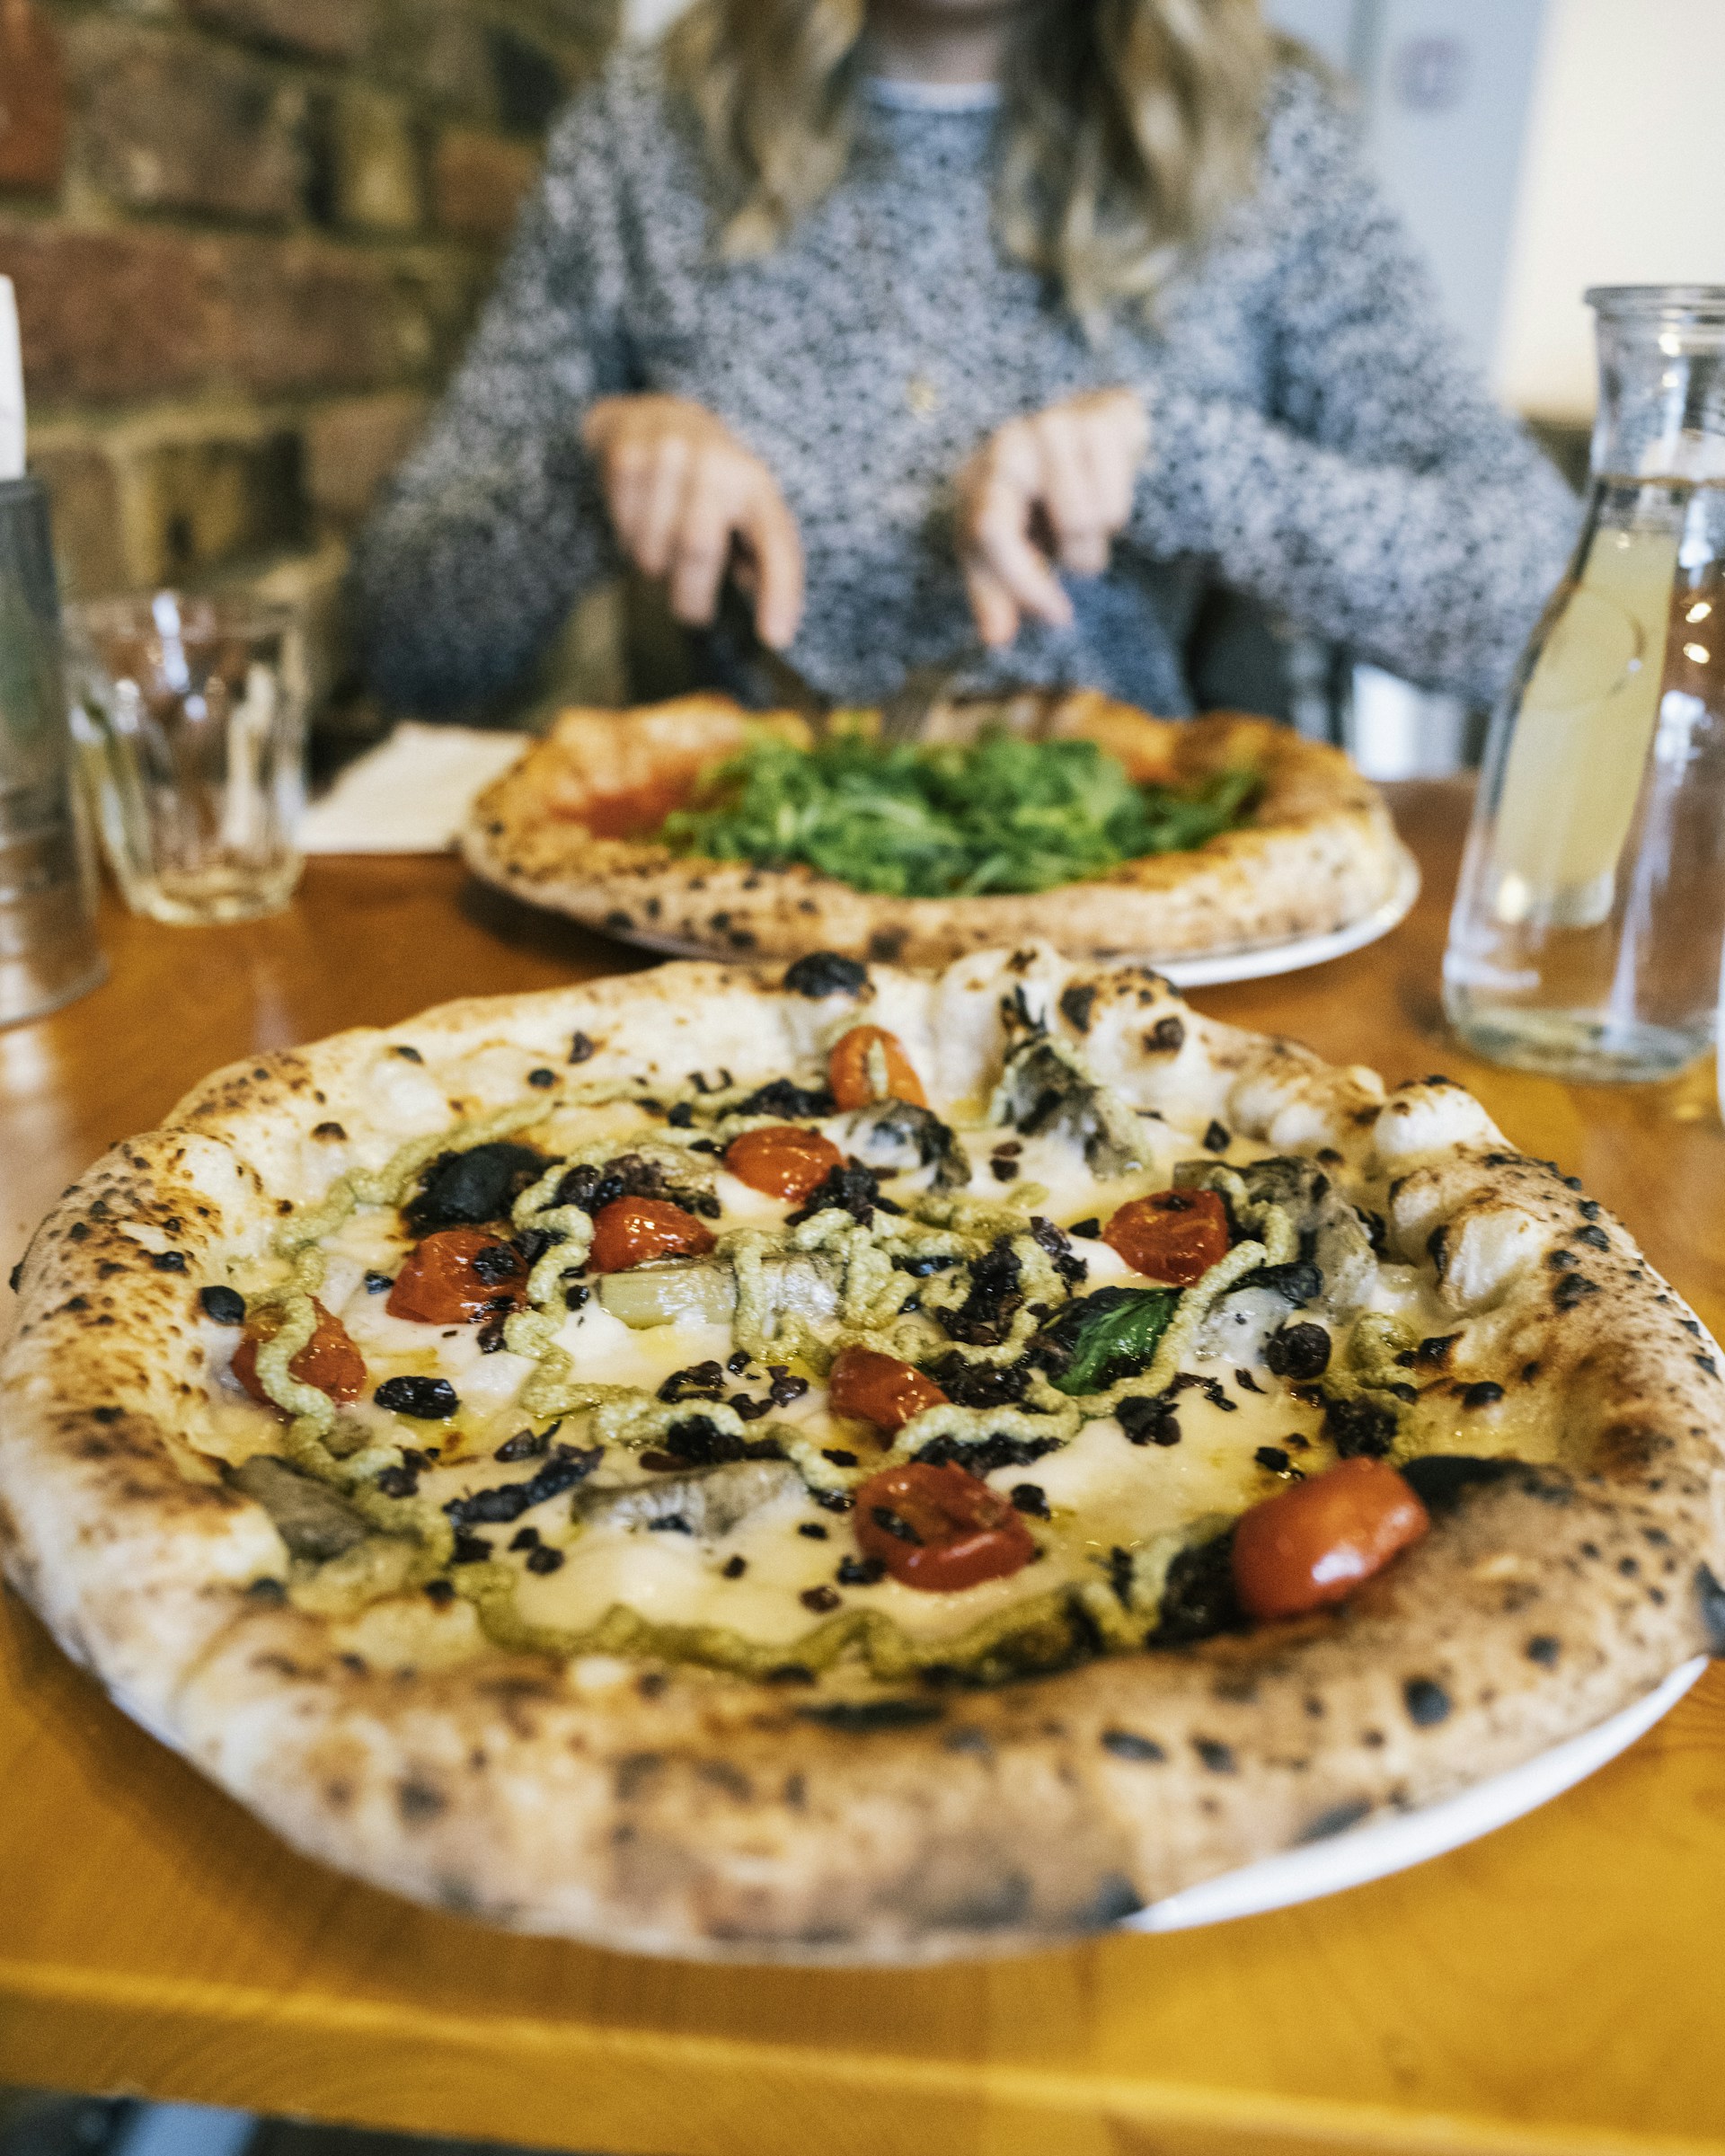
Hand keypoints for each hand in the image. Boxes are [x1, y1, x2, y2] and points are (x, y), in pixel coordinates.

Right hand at [582, 395, 804, 647]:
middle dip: (690, 596)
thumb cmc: (708, 483)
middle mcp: (717, 462)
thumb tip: (772, 622)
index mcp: (757, 485)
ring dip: (652, 565)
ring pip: (651, 548)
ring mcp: (670, 452)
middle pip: (697, 550)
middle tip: (690, 611)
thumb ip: (758, 560)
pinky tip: (637, 519)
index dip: (780, 592)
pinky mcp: (627, 454)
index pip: (776, 542)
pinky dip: (625, 537)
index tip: (775, 638)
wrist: (655, 415)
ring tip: (660, 547)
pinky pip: (621, 525)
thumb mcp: (744, 510)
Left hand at [955, 387, 1149, 645]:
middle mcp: (1008, 446)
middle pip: (1053, 524)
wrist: (1087, 433)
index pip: (990, 531)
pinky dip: (1116, 514)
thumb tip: (996, 639)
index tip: (1058, 616)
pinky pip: (1115, 501)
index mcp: (977, 481)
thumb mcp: (1006, 553)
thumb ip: (995, 596)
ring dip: (1095, 539)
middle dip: (1074, 556)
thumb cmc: (1036, 504)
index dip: (1023, 581)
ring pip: (1086, 518)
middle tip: (1076, 556)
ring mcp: (1053, 426)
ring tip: (1087, 523)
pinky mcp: (1098, 419)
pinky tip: (1104, 493)